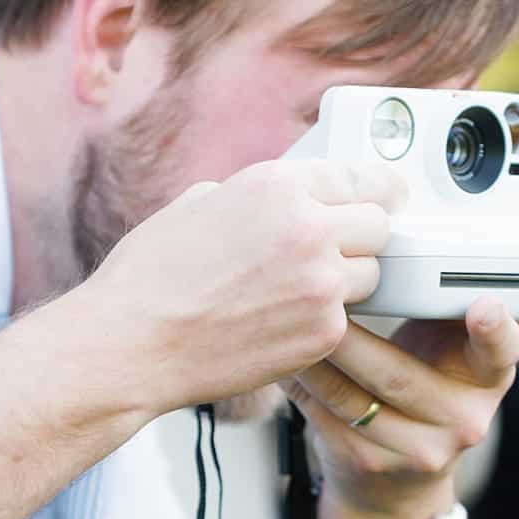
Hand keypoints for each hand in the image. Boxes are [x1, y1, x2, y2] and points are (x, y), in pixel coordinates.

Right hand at [81, 157, 408, 416]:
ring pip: (369, 275)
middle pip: (379, 224)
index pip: (363, 175)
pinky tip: (280, 320)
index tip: (386, 193)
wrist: (132, 342)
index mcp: (279, 185)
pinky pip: (346, 319)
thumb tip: (285, 199)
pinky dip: (323, 320)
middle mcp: (309, 228)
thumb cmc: (152, 274)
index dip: (376, 186)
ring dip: (345, 279)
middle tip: (337, 245)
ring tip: (295, 289)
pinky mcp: (322, 333)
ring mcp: (321, 284)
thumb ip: (258, 195)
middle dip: (361, 233)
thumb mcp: (203, 200)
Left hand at [285, 302, 518, 518]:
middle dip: (352, 337)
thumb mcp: (459, 351)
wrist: (400, 483)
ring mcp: (415, 450)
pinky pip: (323, 415)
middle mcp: (460, 419)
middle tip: (321, 299)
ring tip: (290, 322)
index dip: (495, 329)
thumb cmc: (429, 388)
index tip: (485, 304)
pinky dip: (299, 381)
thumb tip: (501, 240)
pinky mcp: (369, 464)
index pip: (501, 352)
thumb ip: (464, 304)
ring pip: (352, 397)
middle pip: (400, 374)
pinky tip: (285, 356)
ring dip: (315, 356)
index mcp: (488, 379)